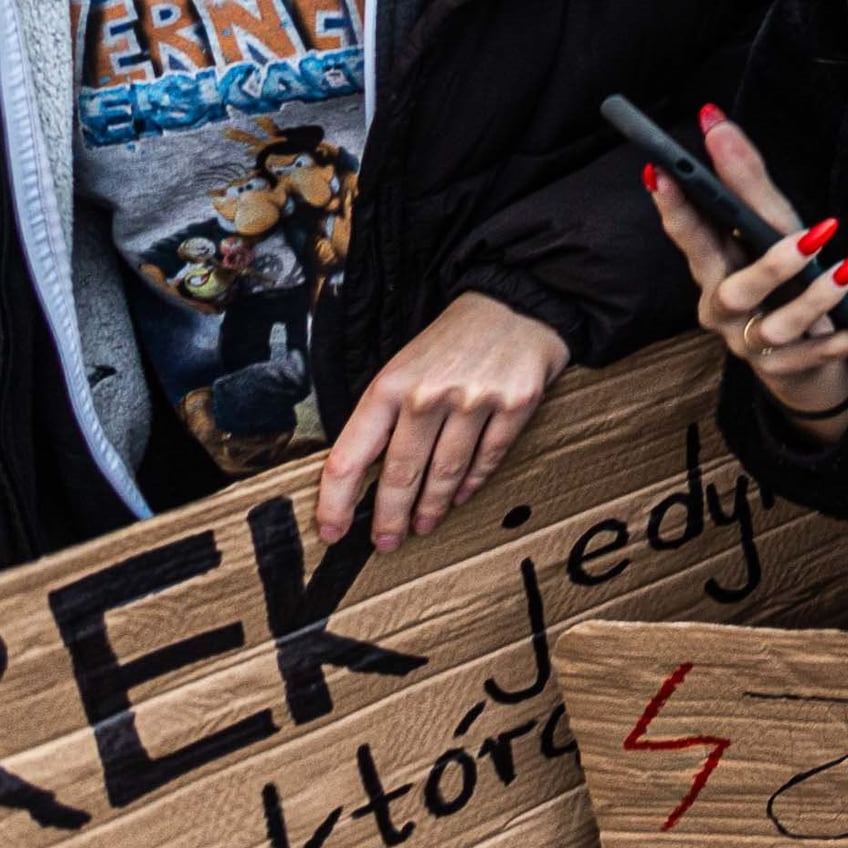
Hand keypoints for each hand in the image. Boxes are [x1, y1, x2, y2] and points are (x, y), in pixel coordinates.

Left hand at [316, 287, 567, 549]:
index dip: (335, 501)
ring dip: (430, 507)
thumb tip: (364, 476)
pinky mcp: (515, 405)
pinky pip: (488, 458)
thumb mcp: (403, 368)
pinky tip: (458, 497)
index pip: (350, 457)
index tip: (332, 531)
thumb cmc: (451, 342)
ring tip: (422, 526)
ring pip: (444, 472)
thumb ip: (385, 417)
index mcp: (389, 386)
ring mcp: (474, 401)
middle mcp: (428, 395)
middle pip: (399, 473)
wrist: (514, 305)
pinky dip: (471, 483)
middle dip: (389, 517)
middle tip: (384, 542)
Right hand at [640, 103, 847, 429]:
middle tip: (813, 235)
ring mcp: (757, 345)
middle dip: (769, 265)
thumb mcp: (766, 229)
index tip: (663, 171)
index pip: (689, 239)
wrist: (802, 362)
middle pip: (734, 291)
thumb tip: (714, 119)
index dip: (674, 208)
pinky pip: (829, 352)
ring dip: (820, 296)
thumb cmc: (778, 282)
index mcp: (713, 272)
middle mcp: (725, 311)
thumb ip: (744, 180)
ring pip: (782, 324)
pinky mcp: (795, 367)